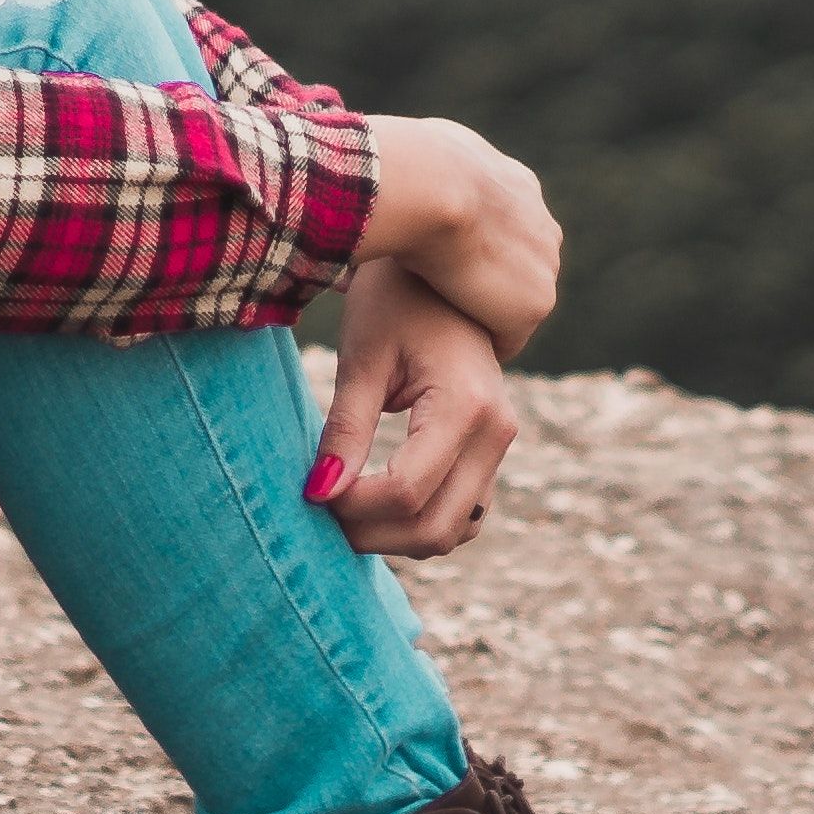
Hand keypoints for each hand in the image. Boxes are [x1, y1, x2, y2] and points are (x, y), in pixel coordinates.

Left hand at [307, 261, 520, 558]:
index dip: (353, 506)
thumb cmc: (395, 305)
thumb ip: (345, 429)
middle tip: (321, 512)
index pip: (407, 491)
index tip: (311, 491)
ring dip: (395, 538)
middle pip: (434, 526)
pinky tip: (376, 505)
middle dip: (372, 534)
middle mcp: (497, 433)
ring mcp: (501, 447)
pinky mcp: (493, 454)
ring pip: (451, 531)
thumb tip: (319, 493)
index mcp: (466, 405)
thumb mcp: (363, 360)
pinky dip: (419, 523)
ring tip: (344, 510)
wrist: (445, 276)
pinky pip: (461, 516)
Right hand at [352, 114, 560, 358]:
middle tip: (438, 299)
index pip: (505, 229)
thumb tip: (417, 153)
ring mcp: (543, 269)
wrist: (433, 186)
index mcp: (520, 188)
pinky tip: (452, 344)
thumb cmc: (415, 163)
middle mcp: (543, 228)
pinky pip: (509, 339)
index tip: (439, 262)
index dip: (471, 248)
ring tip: (441, 327)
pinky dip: (482, 343)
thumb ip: (438, 157)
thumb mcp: (431, 143)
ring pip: (514, 305)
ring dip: (483, 315)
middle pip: (517, 269)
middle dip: (485, 284)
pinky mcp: (533, 306)